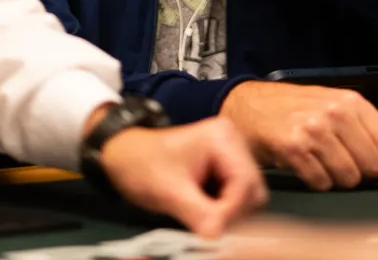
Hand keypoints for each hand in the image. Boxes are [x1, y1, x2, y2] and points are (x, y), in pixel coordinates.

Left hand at [98, 115, 266, 238]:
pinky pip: (237, 198)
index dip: (232, 211)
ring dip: (229, 214)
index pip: (245, 183)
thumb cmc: (141, 164)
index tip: (214, 232)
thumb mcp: (169, 191)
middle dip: (233, 213)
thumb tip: (221, 239)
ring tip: (202, 219)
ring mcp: (231, 155)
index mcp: (222, 138)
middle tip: (209, 228)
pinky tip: (204, 213)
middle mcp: (233, 143)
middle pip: (252, 190)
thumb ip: (200, 215)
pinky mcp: (225, 169)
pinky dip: (224, 211)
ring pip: (248, 197)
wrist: (124, 156)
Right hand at [219, 81, 377, 190]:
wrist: (247, 106)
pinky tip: (306, 167)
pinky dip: (316, 182)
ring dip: (337, 180)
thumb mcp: (333, 109)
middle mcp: (335, 113)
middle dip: (361, 175)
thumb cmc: (293, 109)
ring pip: (348, 177)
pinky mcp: (293, 148)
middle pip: (371, 165)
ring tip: (322, 165)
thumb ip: (367, 133)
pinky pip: (321, 183)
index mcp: (351, 102)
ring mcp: (314, 130)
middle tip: (343, 168)